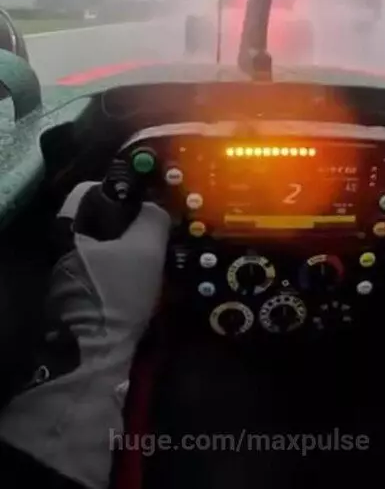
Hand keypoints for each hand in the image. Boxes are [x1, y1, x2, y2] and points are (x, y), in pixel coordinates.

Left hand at [0, 182, 170, 488]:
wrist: (96, 358)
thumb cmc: (115, 294)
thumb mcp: (144, 249)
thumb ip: (153, 218)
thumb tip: (157, 205)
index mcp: (67, 229)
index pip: (90, 189)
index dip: (120, 186)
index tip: (147, 194)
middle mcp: (61, 250)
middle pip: (98, 221)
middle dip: (130, 221)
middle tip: (159, 222)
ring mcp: (68, 278)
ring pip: (105, 251)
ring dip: (131, 250)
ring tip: (162, 251)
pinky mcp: (80, 302)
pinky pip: (107, 276)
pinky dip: (126, 273)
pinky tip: (151, 280)